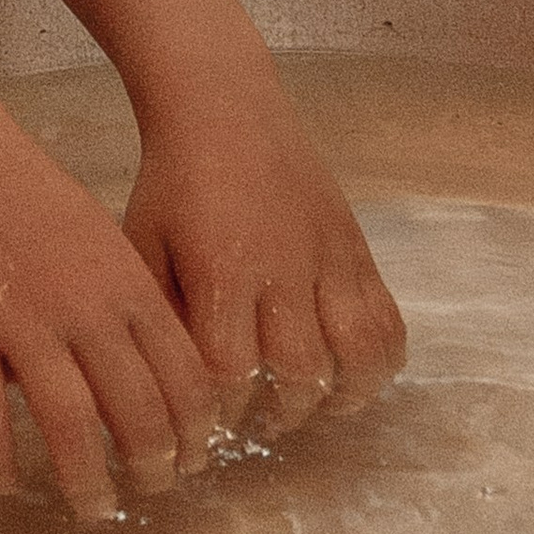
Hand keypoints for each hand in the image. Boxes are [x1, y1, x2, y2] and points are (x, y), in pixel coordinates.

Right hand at [0, 99, 220, 520]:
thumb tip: (141, 379)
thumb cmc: (26, 192)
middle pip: (139, 409)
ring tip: (92, 508)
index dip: (196, 430)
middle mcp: (85, 309)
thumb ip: (124, 305)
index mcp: (126, 284)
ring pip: (70, 424)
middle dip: (153, 465)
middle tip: (149, 492)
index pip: (186, 375)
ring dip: (86, 480)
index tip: (193, 460)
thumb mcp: (98, 240)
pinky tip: (2, 484)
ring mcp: (22, 322)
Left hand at [122, 65, 405, 434]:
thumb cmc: (172, 183)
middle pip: (300, 372)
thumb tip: (167, 386)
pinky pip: (389, 320)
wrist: (225, 109)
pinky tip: (349, 373)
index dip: (223, 412)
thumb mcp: (144, 245)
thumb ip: (160, 315)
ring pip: (360, 352)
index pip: (232, 371)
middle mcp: (284, 269)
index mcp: (223, 271)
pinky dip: (380, 361)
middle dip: (280, 413)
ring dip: (339, 395)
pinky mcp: (357, 249)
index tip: (209, 424)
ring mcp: (331, 258)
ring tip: (312, 404)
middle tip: (258, 423)